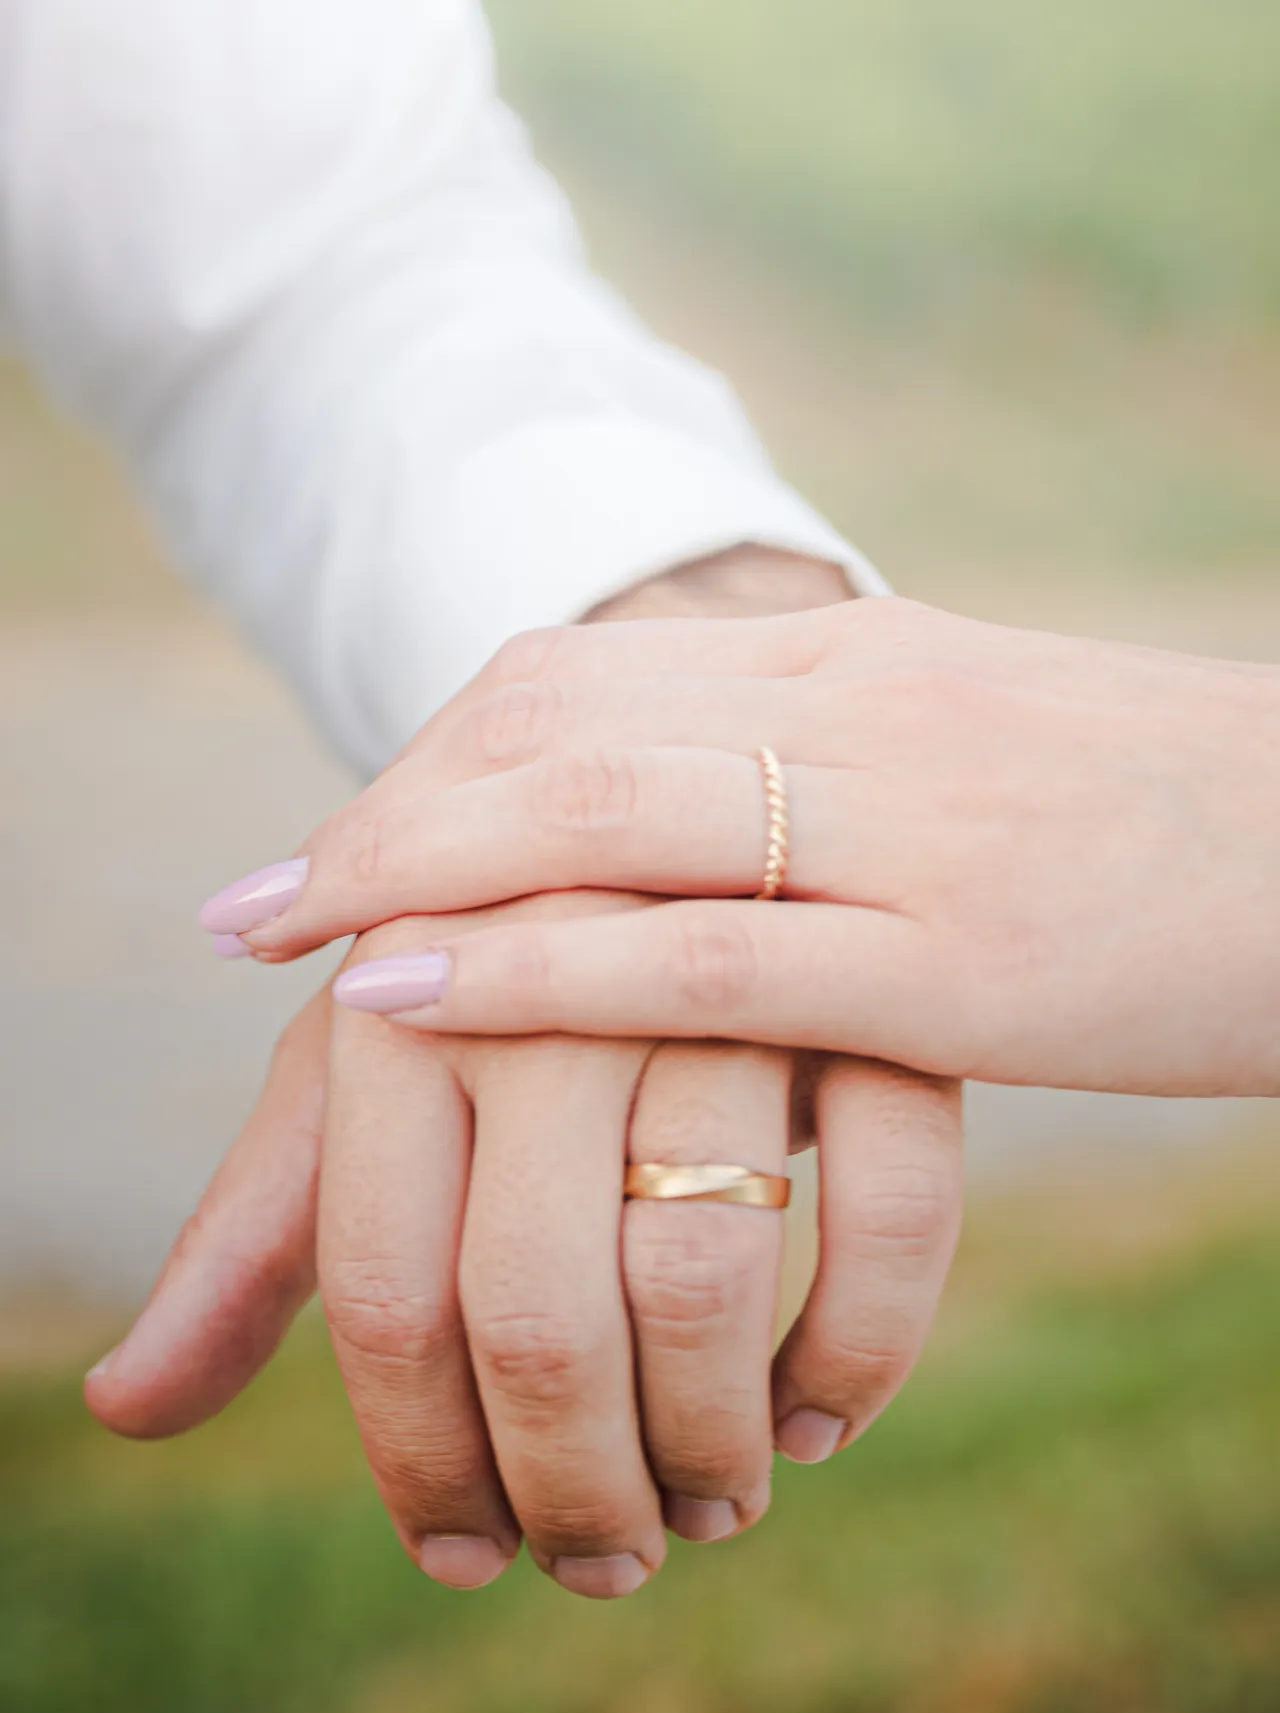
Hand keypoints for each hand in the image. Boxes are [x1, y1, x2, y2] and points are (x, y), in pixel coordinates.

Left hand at [94, 558, 963, 1596]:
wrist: (690, 781)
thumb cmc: (494, 977)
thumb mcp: (366, 1079)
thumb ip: (258, 1235)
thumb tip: (122, 1411)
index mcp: (396, 995)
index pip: (382, 1294)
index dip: (416, 1462)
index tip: (461, 1558)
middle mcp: (547, 969)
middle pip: (533, 1310)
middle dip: (566, 1488)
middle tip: (601, 1564)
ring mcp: (726, 965)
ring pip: (705, 1275)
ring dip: (706, 1444)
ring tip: (707, 1505)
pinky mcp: (886, 988)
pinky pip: (889, 1219)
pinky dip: (857, 1351)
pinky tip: (819, 1423)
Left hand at [229, 597, 1279, 1096]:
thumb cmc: (1156, 823)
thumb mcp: (970, 758)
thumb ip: (827, 770)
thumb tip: (690, 834)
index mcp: (854, 661)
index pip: (583, 679)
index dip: (434, 759)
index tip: (342, 840)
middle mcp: (857, 714)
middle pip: (554, 728)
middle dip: (385, 816)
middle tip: (259, 907)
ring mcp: (902, 833)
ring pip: (599, 820)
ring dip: (415, 875)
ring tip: (288, 944)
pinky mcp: (952, 966)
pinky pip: (703, 960)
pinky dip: (539, 972)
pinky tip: (413, 993)